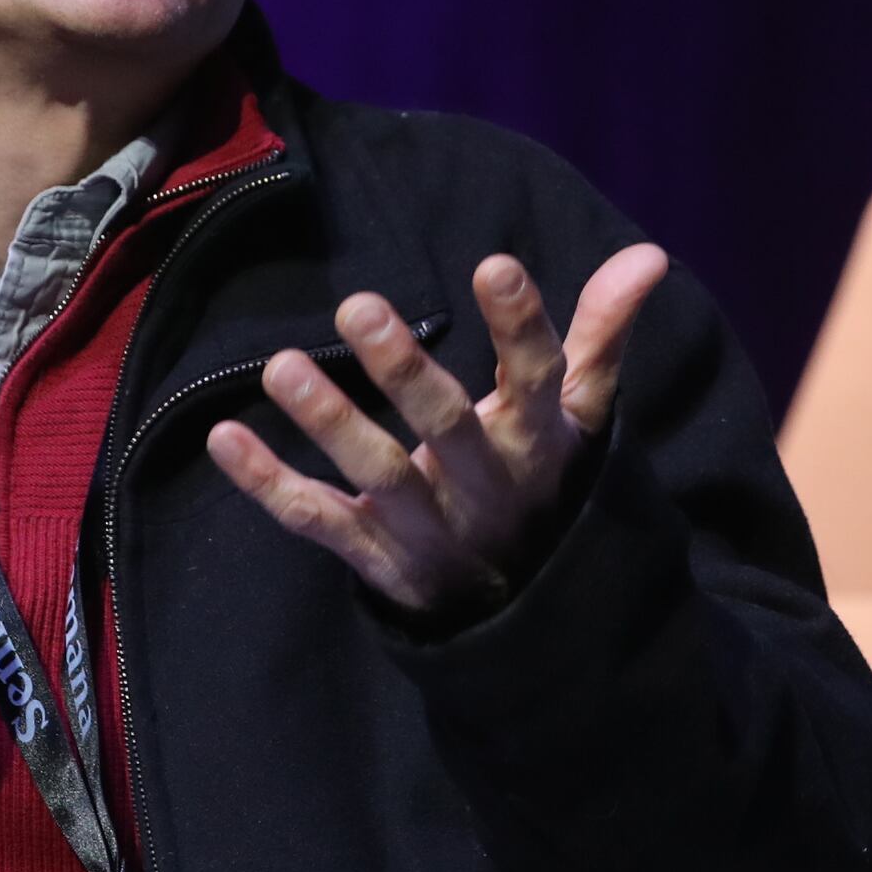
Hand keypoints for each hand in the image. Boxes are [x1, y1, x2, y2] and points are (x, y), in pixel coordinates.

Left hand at [207, 243, 671, 614]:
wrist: (528, 617)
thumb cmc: (545, 484)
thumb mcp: (581, 419)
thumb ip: (602, 336)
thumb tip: (648, 254)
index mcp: (537, 443)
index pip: (537, 379)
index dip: (521, 325)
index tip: (494, 264)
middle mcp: (483, 486)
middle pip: (445, 428)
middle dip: (403, 372)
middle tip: (357, 306)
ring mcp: (427, 528)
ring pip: (376, 477)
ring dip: (329, 423)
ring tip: (278, 366)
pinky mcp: (377, 558)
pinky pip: (317, 522)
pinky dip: (268, 485)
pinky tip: (223, 436)